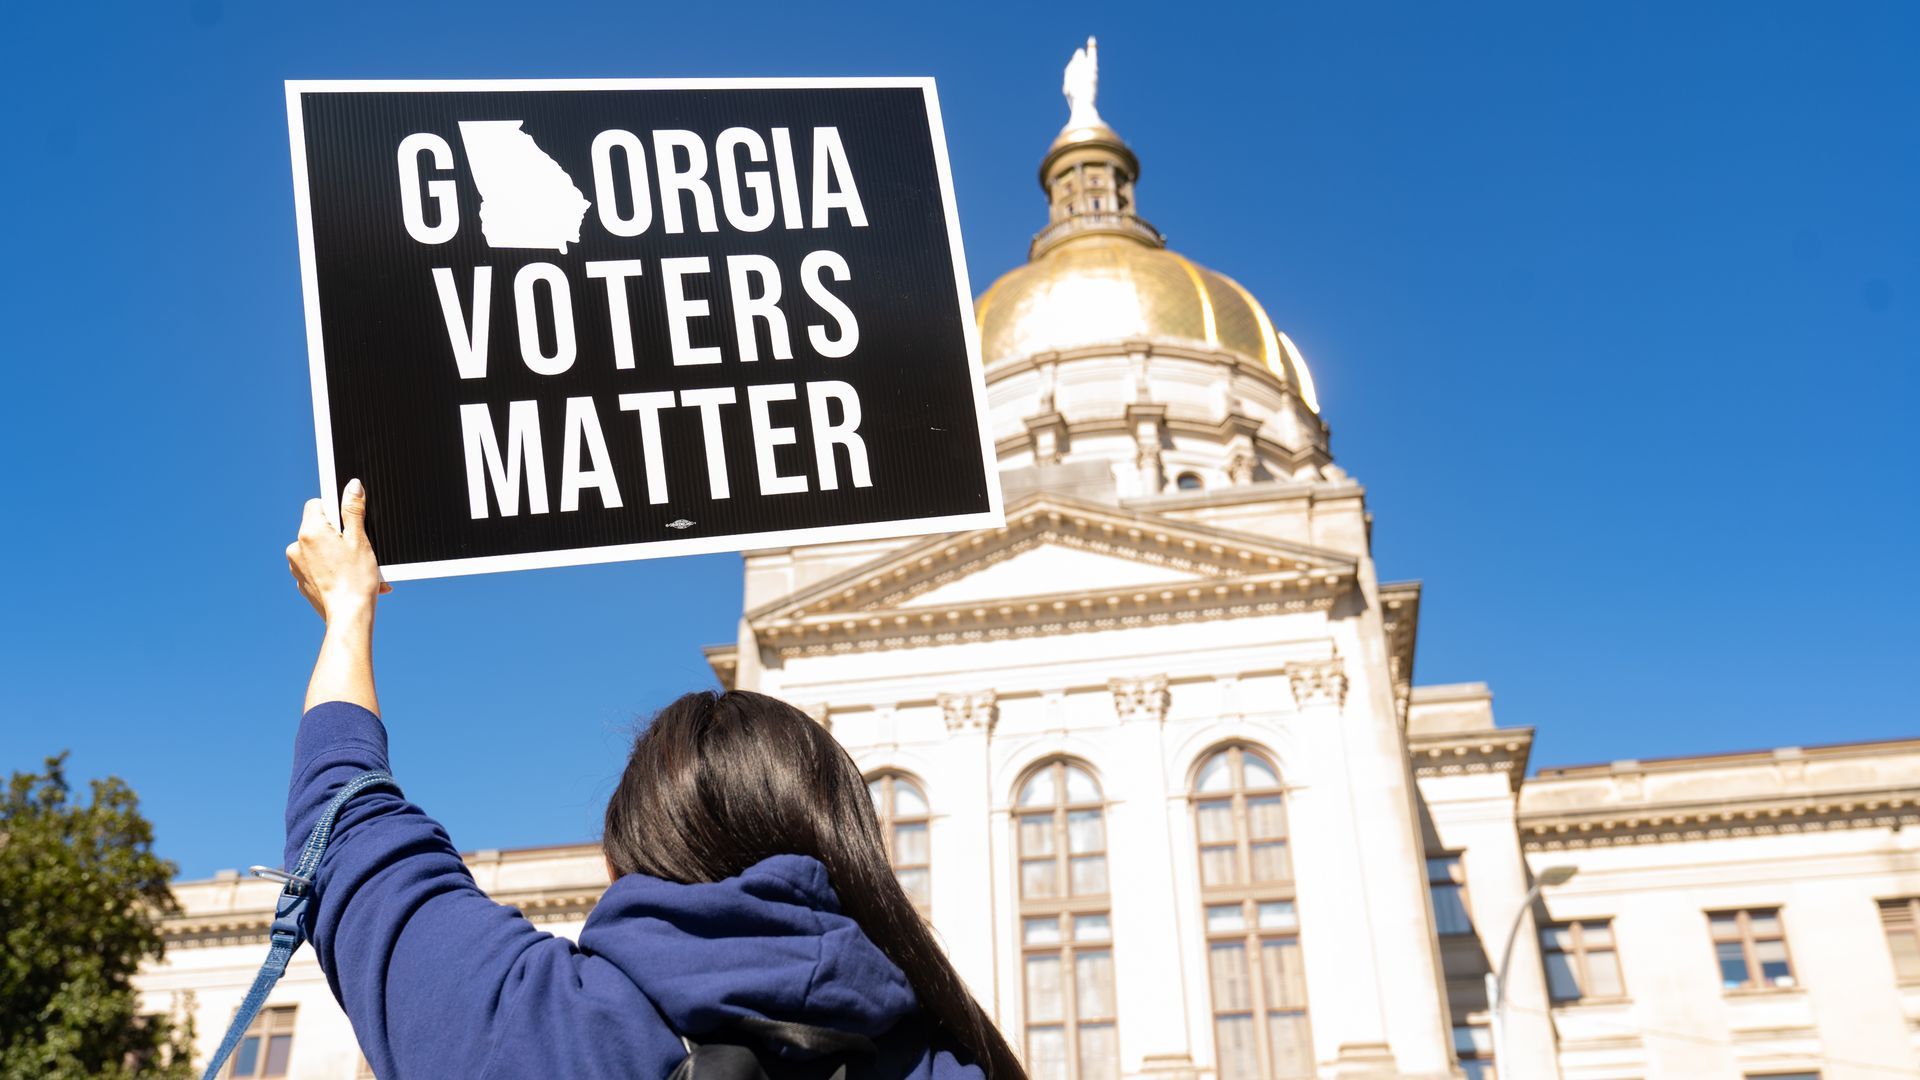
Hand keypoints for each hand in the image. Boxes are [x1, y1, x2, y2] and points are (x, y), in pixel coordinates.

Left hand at [287, 478, 390, 622]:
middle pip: (318, 527)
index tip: (350, 523)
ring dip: (336, 552)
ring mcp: (296, 566)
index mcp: (309, 532)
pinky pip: (316, 567)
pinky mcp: (301, 582)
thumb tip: (352, 485)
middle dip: (338, 534)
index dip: (336, 510)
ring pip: (318, 548)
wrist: (349, 617)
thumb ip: (353, 510)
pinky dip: (332, 569)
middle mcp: (296, 547)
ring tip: (357, 568)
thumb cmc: (356, 579)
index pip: (317, 504)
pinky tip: (350, 579)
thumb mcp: (359, 539)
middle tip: (358, 548)